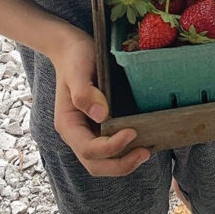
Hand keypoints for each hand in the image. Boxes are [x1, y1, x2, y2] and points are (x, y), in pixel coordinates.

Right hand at [49, 24, 150, 175]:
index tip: (132, 132)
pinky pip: (110, 148)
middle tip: (145, 153)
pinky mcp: (99, 126)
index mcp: (68, 125)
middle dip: (120, 165)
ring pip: (103, 161)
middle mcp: (77, 133)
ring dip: (124, 162)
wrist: (72, 48)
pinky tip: (142, 141)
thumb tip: (101, 115)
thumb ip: (85, 93)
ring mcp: (88, 131)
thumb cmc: (75, 58)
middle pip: (95, 164)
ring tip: (146, 151)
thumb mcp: (78, 70)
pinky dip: (125, 151)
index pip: (88, 149)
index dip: (111, 147)